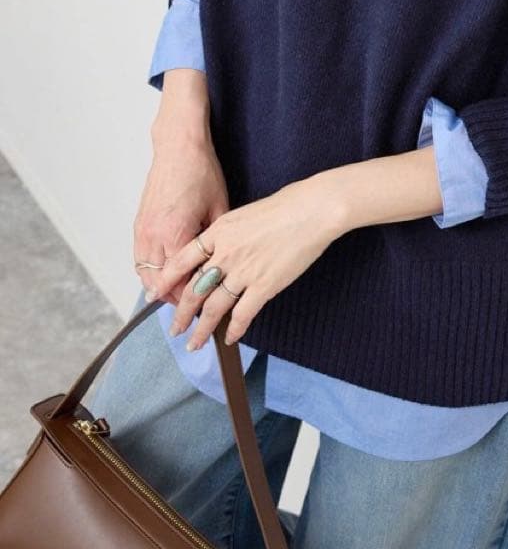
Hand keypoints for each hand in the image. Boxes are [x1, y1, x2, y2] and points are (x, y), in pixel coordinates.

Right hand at [134, 132, 230, 306]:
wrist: (178, 147)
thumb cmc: (202, 173)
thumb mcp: (219, 208)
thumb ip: (218, 240)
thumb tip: (224, 263)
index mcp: (176, 234)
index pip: (180, 281)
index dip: (192, 299)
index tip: (205, 310)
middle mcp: (154, 235)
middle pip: (159, 283)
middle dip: (174, 300)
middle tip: (190, 313)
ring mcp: (143, 230)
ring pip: (145, 273)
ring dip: (159, 288)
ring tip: (177, 298)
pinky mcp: (139, 223)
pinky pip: (140, 258)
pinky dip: (150, 271)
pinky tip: (164, 276)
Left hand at [150, 174, 348, 350]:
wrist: (311, 210)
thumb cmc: (286, 206)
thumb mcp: (244, 213)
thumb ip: (228, 234)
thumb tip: (220, 250)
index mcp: (218, 232)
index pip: (182, 260)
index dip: (166, 280)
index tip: (156, 294)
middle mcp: (225, 253)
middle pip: (193, 289)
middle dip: (181, 313)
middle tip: (174, 328)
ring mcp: (243, 271)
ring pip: (213, 307)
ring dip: (202, 329)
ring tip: (194, 343)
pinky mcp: (264, 285)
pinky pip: (243, 314)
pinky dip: (235, 329)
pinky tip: (230, 338)